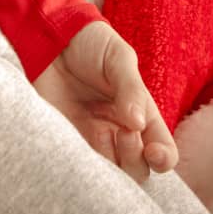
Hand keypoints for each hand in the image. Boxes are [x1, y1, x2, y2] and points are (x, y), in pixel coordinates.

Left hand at [32, 21, 177, 183]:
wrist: (49, 37)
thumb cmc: (89, 43)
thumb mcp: (117, 57)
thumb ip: (131, 88)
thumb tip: (137, 124)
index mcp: (140, 113)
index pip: (162, 149)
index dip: (163, 158)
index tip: (154, 152)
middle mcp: (119, 132)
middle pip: (139, 170)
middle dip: (136, 158)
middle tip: (124, 132)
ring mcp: (92, 141)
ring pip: (111, 176)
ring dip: (112, 165)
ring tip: (100, 132)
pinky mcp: (67, 143)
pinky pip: (80, 169)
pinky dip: (85, 168)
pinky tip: (81, 144)